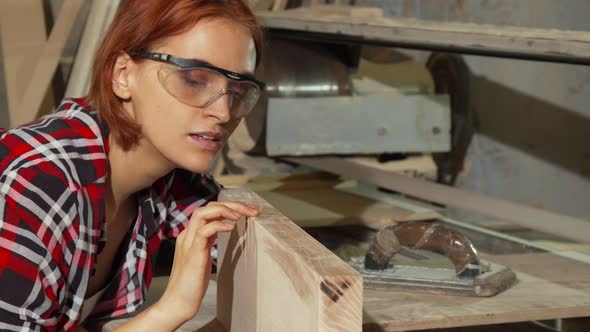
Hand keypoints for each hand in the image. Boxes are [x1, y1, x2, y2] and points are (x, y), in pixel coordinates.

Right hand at [156, 200, 257, 323]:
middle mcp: (188, 234)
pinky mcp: (192, 253)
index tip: (249, 211)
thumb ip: (209, 242)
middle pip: (207, 206)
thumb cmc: (192, 283)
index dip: (229, 206)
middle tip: (252, 210)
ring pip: (202, 213)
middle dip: (231, 204)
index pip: (209, 210)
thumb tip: (225, 231)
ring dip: (225, 210)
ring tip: (242, 214)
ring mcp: (188, 242)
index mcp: (191, 234)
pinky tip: (232, 228)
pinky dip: (218, 225)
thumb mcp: (203, 256)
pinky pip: (203, 231)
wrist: (178, 303)